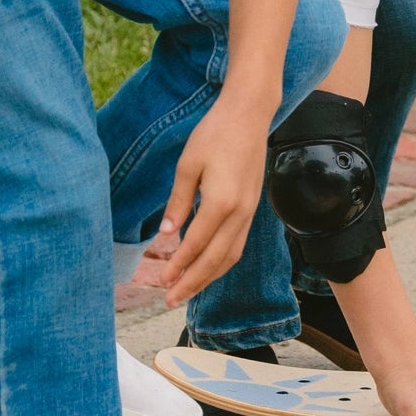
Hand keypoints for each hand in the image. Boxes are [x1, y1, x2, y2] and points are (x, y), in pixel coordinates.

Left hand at [136, 89, 273, 306]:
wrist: (249, 114)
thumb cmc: (214, 134)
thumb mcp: (187, 165)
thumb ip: (178, 202)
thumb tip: (166, 235)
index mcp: (221, 201)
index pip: (196, 244)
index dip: (178, 266)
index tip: (162, 282)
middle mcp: (240, 212)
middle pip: (216, 259)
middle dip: (193, 282)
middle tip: (171, 300)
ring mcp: (250, 211)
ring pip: (230, 256)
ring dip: (208, 277)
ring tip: (187, 290)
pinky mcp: (252, 207)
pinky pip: (237, 243)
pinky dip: (222, 262)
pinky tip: (207, 268)